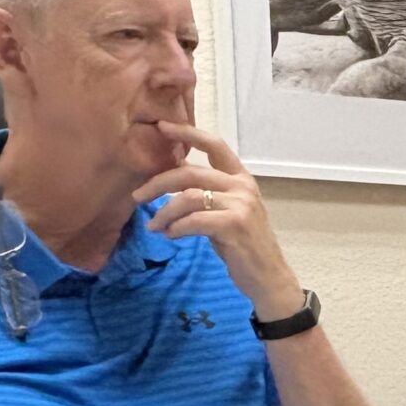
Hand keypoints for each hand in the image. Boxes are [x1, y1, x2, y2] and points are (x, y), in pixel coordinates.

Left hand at [131, 120, 302, 320]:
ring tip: (154, 225)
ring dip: (164, 211)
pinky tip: (170, 235)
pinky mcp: (235, 225)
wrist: (269, 278)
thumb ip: (206, 193)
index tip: (161, 127)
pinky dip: (177, 227)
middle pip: (190, 173)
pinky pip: (195, 220)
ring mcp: (241, 205)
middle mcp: (243, 186)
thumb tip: (172, 175)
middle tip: (137, 195)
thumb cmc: (243, 246)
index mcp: (241, 178)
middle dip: (157, 183)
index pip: (214, 145)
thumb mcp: (225, 212)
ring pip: (189, 197)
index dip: (187, 133)